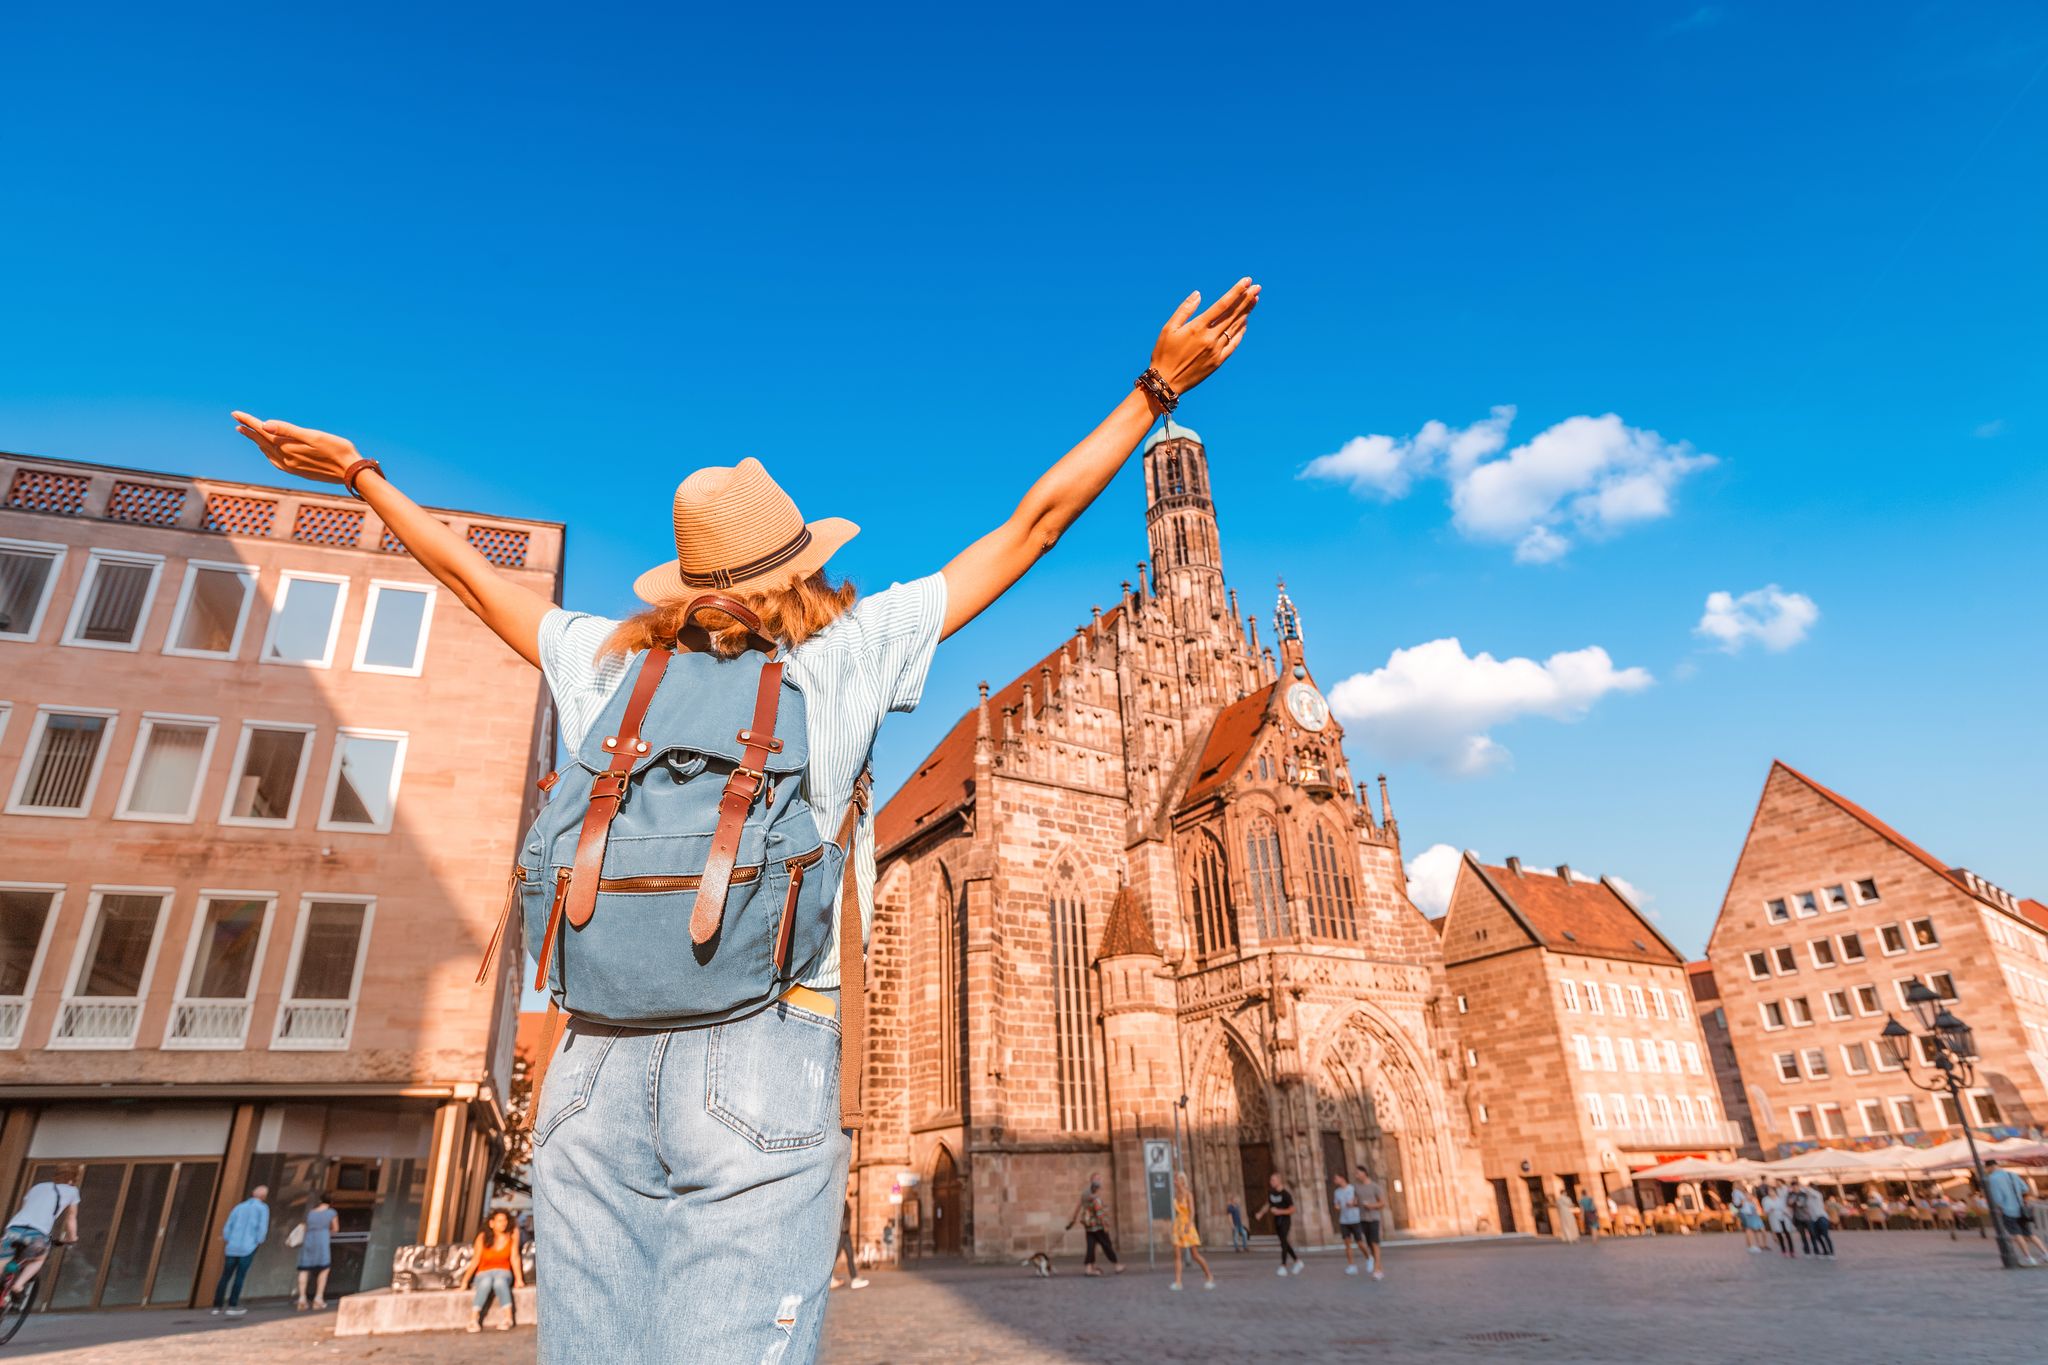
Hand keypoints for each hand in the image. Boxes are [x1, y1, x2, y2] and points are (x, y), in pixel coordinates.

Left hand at [231, 411, 361, 484]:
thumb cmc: (337, 450)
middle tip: (237, 421)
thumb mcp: (313, 436)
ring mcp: (291, 466)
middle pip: (262, 441)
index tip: (235, 413)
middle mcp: (286, 458)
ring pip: (267, 451)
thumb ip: (288, 430)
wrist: (351, 472)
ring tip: (247, 433)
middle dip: (249, 430)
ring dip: (256, 441)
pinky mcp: (298, 471)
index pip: (262, 431)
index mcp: (288, 447)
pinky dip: (267, 452)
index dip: (249, 421)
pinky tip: (267, 451)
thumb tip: (264, 425)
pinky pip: (275, 461)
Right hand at [1147, 278, 1259, 398]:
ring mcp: (1216, 350)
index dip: (1236, 291)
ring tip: (1254, 300)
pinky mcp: (1218, 361)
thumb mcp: (1169, 328)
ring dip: (1246, 312)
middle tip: (1257, 287)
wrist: (1166, 381)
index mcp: (1198, 327)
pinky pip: (1234, 343)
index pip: (1223, 305)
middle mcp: (1210, 338)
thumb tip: (1198, 294)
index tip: (1247, 281)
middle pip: (1233, 314)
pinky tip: (1245, 322)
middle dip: (1246, 299)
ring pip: (1236, 327)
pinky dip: (1241, 331)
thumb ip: (1185, 309)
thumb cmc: (1164, 353)